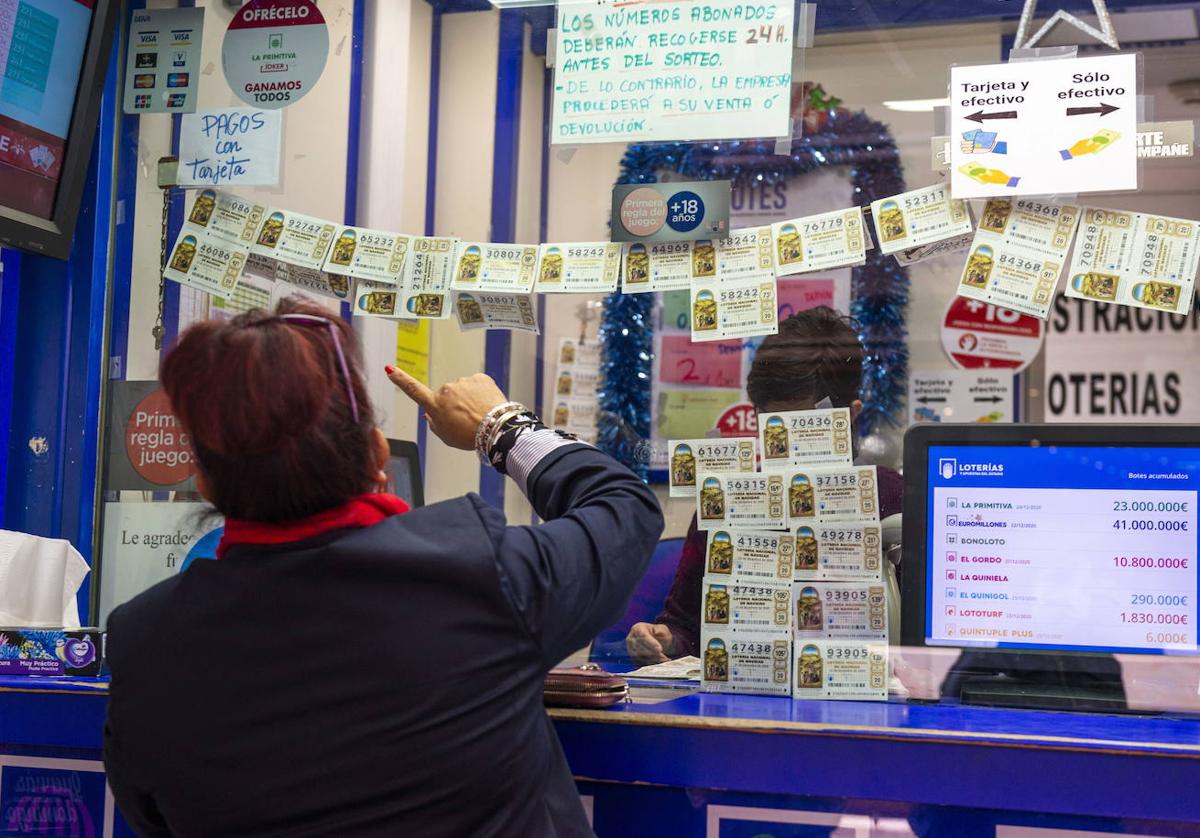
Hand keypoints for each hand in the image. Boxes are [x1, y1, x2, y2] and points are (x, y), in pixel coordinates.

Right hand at [387, 368, 507, 450]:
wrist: (496, 428)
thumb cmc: (470, 436)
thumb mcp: (446, 436)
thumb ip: (434, 423)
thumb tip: (431, 414)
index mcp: (434, 404)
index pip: (413, 389)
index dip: (400, 379)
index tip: (390, 369)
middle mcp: (446, 390)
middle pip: (447, 395)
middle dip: (454, 404)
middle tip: (466, 420)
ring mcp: (463, 382)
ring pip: (464, 390)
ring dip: (469, 400)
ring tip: (479, 415)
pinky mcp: (480, 378)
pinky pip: (477, 385)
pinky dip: (481, 394)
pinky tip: (486, 406)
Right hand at [625, 622, 675, 664]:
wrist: (655, 642)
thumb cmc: (658, 634)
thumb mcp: (662, 629)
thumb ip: (661, 630)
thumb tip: (658, 632)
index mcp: (638, 628)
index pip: (643, 636)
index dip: (651, 643)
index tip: (660, 649)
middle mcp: (631, 638)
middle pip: (640, 647)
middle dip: (653, 653)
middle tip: (664, 656)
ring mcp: (630, 649)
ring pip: (640, 656)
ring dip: (653, 659)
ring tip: (663, 659)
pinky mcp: (632, 658)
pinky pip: (640, 663)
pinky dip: (650, 664)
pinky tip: (659, 662)